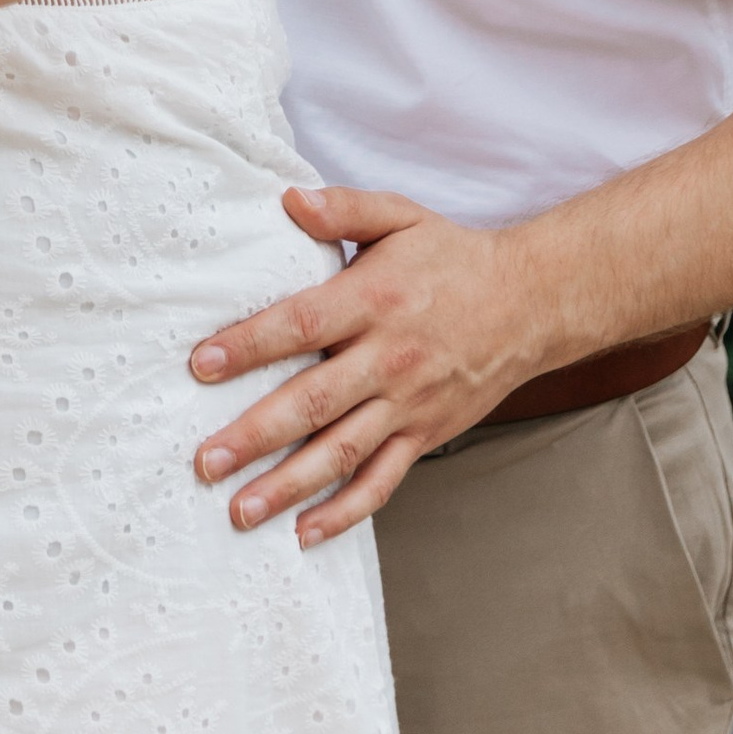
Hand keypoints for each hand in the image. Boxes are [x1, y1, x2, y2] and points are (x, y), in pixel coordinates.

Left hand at [186, 186, 556, 544]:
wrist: (530, 302)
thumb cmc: (453, 258)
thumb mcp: (401, 216)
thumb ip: (344, 208)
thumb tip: (288, 200)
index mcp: (374, 299)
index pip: (302, 324)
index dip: (250, 345)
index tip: (202, 365)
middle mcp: (389, 357)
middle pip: (314, 401)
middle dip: (256, 435)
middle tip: (205, 462)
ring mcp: (408, 404)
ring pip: (342, 452)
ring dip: (289, 486)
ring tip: (240, 510)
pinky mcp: (425, 435)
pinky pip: (382, 481)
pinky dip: (345, 513)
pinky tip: (305, 533)